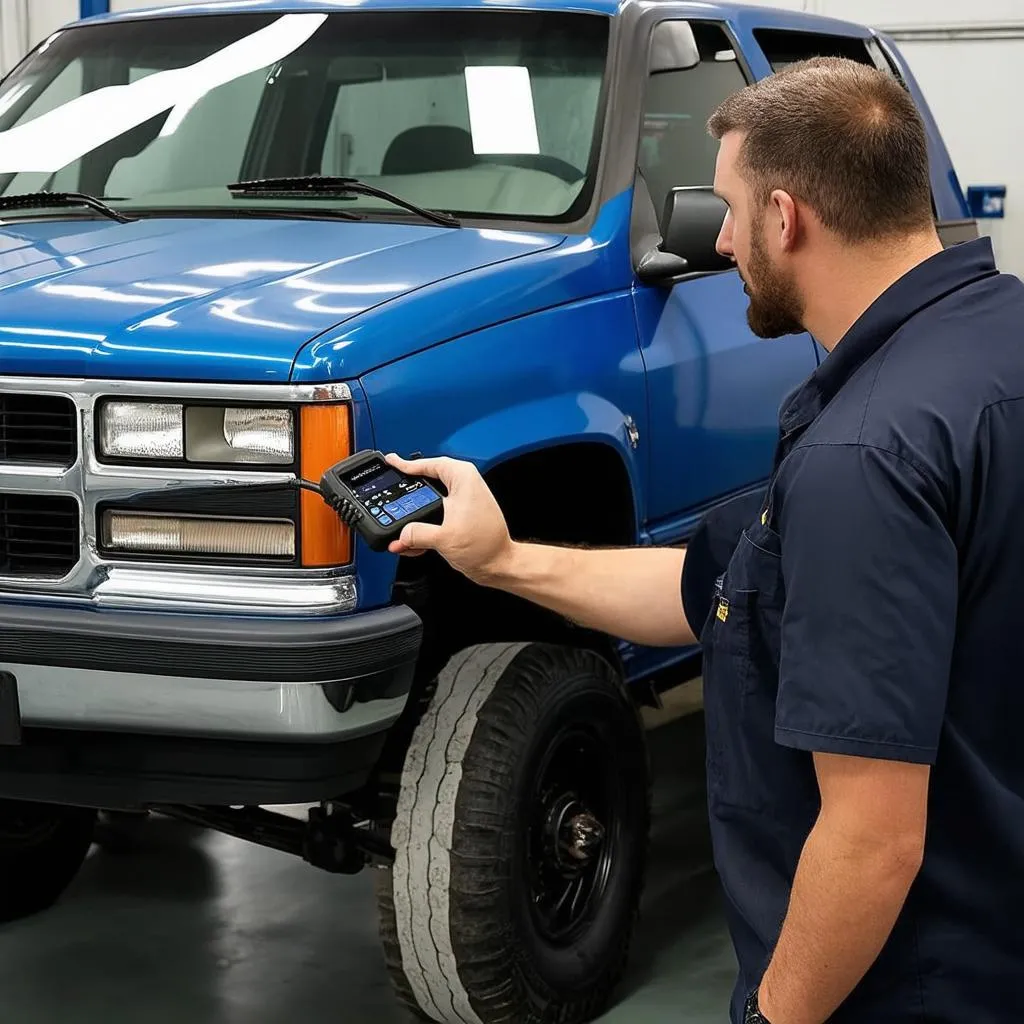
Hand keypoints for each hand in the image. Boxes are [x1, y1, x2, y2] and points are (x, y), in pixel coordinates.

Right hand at [383, 453, 514, 585]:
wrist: (498, 564)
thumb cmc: (486, 546)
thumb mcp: (444, 538)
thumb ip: (416, 534)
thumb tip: (401, 535)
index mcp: (463, 478)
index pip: (429, 463)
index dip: (407, 464)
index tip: (392, 462)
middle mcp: (464, 485)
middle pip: (427, 481)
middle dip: (408, 494)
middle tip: (390, 492)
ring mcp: (463, 500)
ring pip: (429, 500)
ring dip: (414, 516)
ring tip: (398, 526)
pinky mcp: (461, 515)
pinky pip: (436, 514)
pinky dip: (423, 526)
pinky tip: (412, 540)